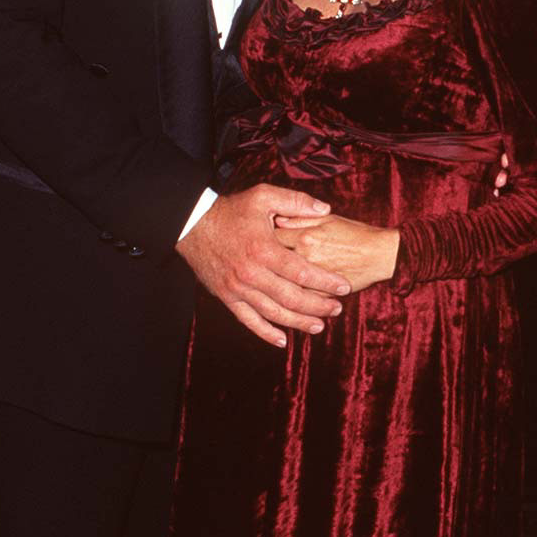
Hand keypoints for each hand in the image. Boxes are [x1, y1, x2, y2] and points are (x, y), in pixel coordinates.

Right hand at [177, 186, 350, 347]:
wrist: (192, 225)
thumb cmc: (231, 211)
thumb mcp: (263, 196)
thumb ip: (296, 201)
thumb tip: (326, 208)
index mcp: (264, 250)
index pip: (303, 273)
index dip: (326, 282)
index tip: (344, 288)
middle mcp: (252, 273)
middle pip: (292, 298)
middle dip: (318, 306)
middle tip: (337, 310)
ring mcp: (238, 289)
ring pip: (274, 313)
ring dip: (298, 322)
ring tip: (319, 326)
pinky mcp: (227, 297)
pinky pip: (248, 320)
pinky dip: (266, 332)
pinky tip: (282, 341)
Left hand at [272, 211, 400, 294]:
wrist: (380, 255)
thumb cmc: (355, 233)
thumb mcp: (327, 218)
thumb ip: (301, 217)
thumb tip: (277, 219)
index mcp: (305, 236)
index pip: (272, 238)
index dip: (264, 239)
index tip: (262, 240)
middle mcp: (305, 258)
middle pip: (272, 262)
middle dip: (266, 263)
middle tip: (263, 262)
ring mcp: (312, 278)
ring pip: (281, 284)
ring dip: (275, 283)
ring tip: (271, 280)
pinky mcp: (320, 295)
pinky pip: (297, 299)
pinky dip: (290, 298)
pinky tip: (286, 296)